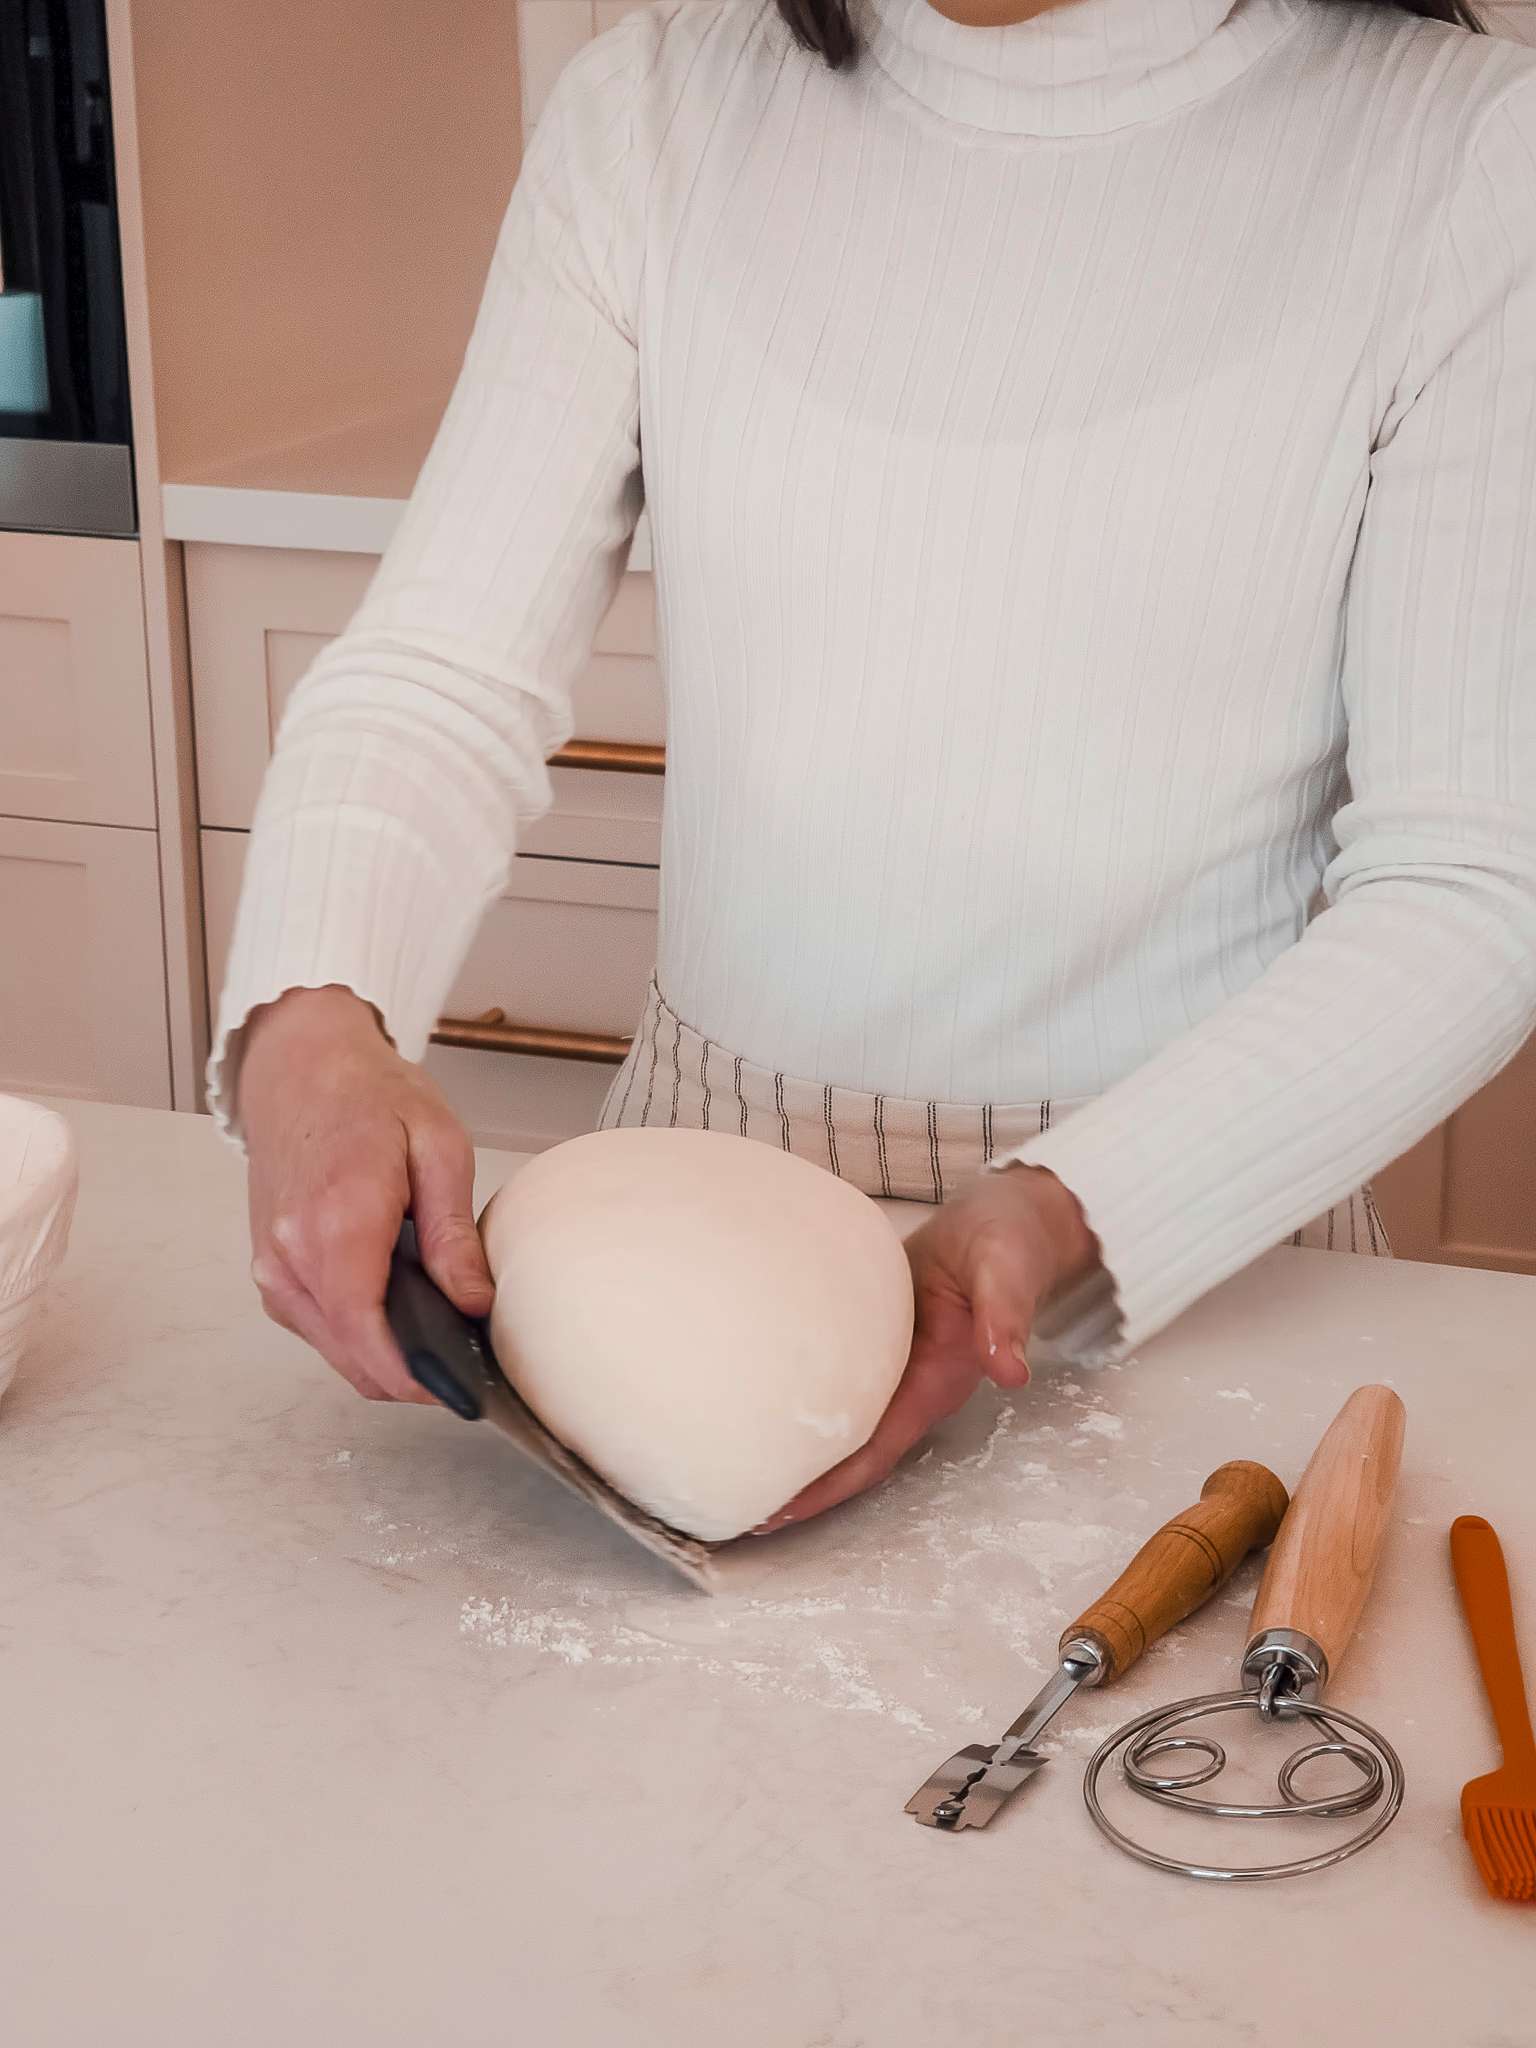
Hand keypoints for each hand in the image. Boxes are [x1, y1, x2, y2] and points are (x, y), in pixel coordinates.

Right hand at [238, 985, 493, 1402]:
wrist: (299, 1066)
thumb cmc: (368, 1095)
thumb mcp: (437, 1147)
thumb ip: (453, 1234)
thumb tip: (473, 1305)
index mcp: (336, 1222)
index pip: (370, 1337)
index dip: (419, 1378)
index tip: (463, 1389)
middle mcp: (290, 1254)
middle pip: (353, 1358)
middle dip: (412, 1373)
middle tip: (469, 1357)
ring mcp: (272, 1266)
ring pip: (336, 1350)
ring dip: (386, 1354)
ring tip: (438, 1324)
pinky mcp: (269, 1269)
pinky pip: (319, 1325)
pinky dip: (359, 1331)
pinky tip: (398, 1302)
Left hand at [754, 1164, 1098, 1530]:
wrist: (1012, 1220)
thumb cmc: (1010, 1242)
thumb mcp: (1006, 1268)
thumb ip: (1005, 1314)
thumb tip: (1009, 1371)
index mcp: (937, 1380)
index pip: (876, 1449)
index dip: (830, 1485)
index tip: (780, 1512)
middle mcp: (913, 1385)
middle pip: (850, 1452)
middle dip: (799, 1485)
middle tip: (732, 1508)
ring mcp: (894, 1366)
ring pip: (841, 1423)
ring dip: (796, 1450)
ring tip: (736, 1469)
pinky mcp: (877, 1340)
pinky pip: (837, 1381)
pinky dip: (801, 1398)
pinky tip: (760, 1397)